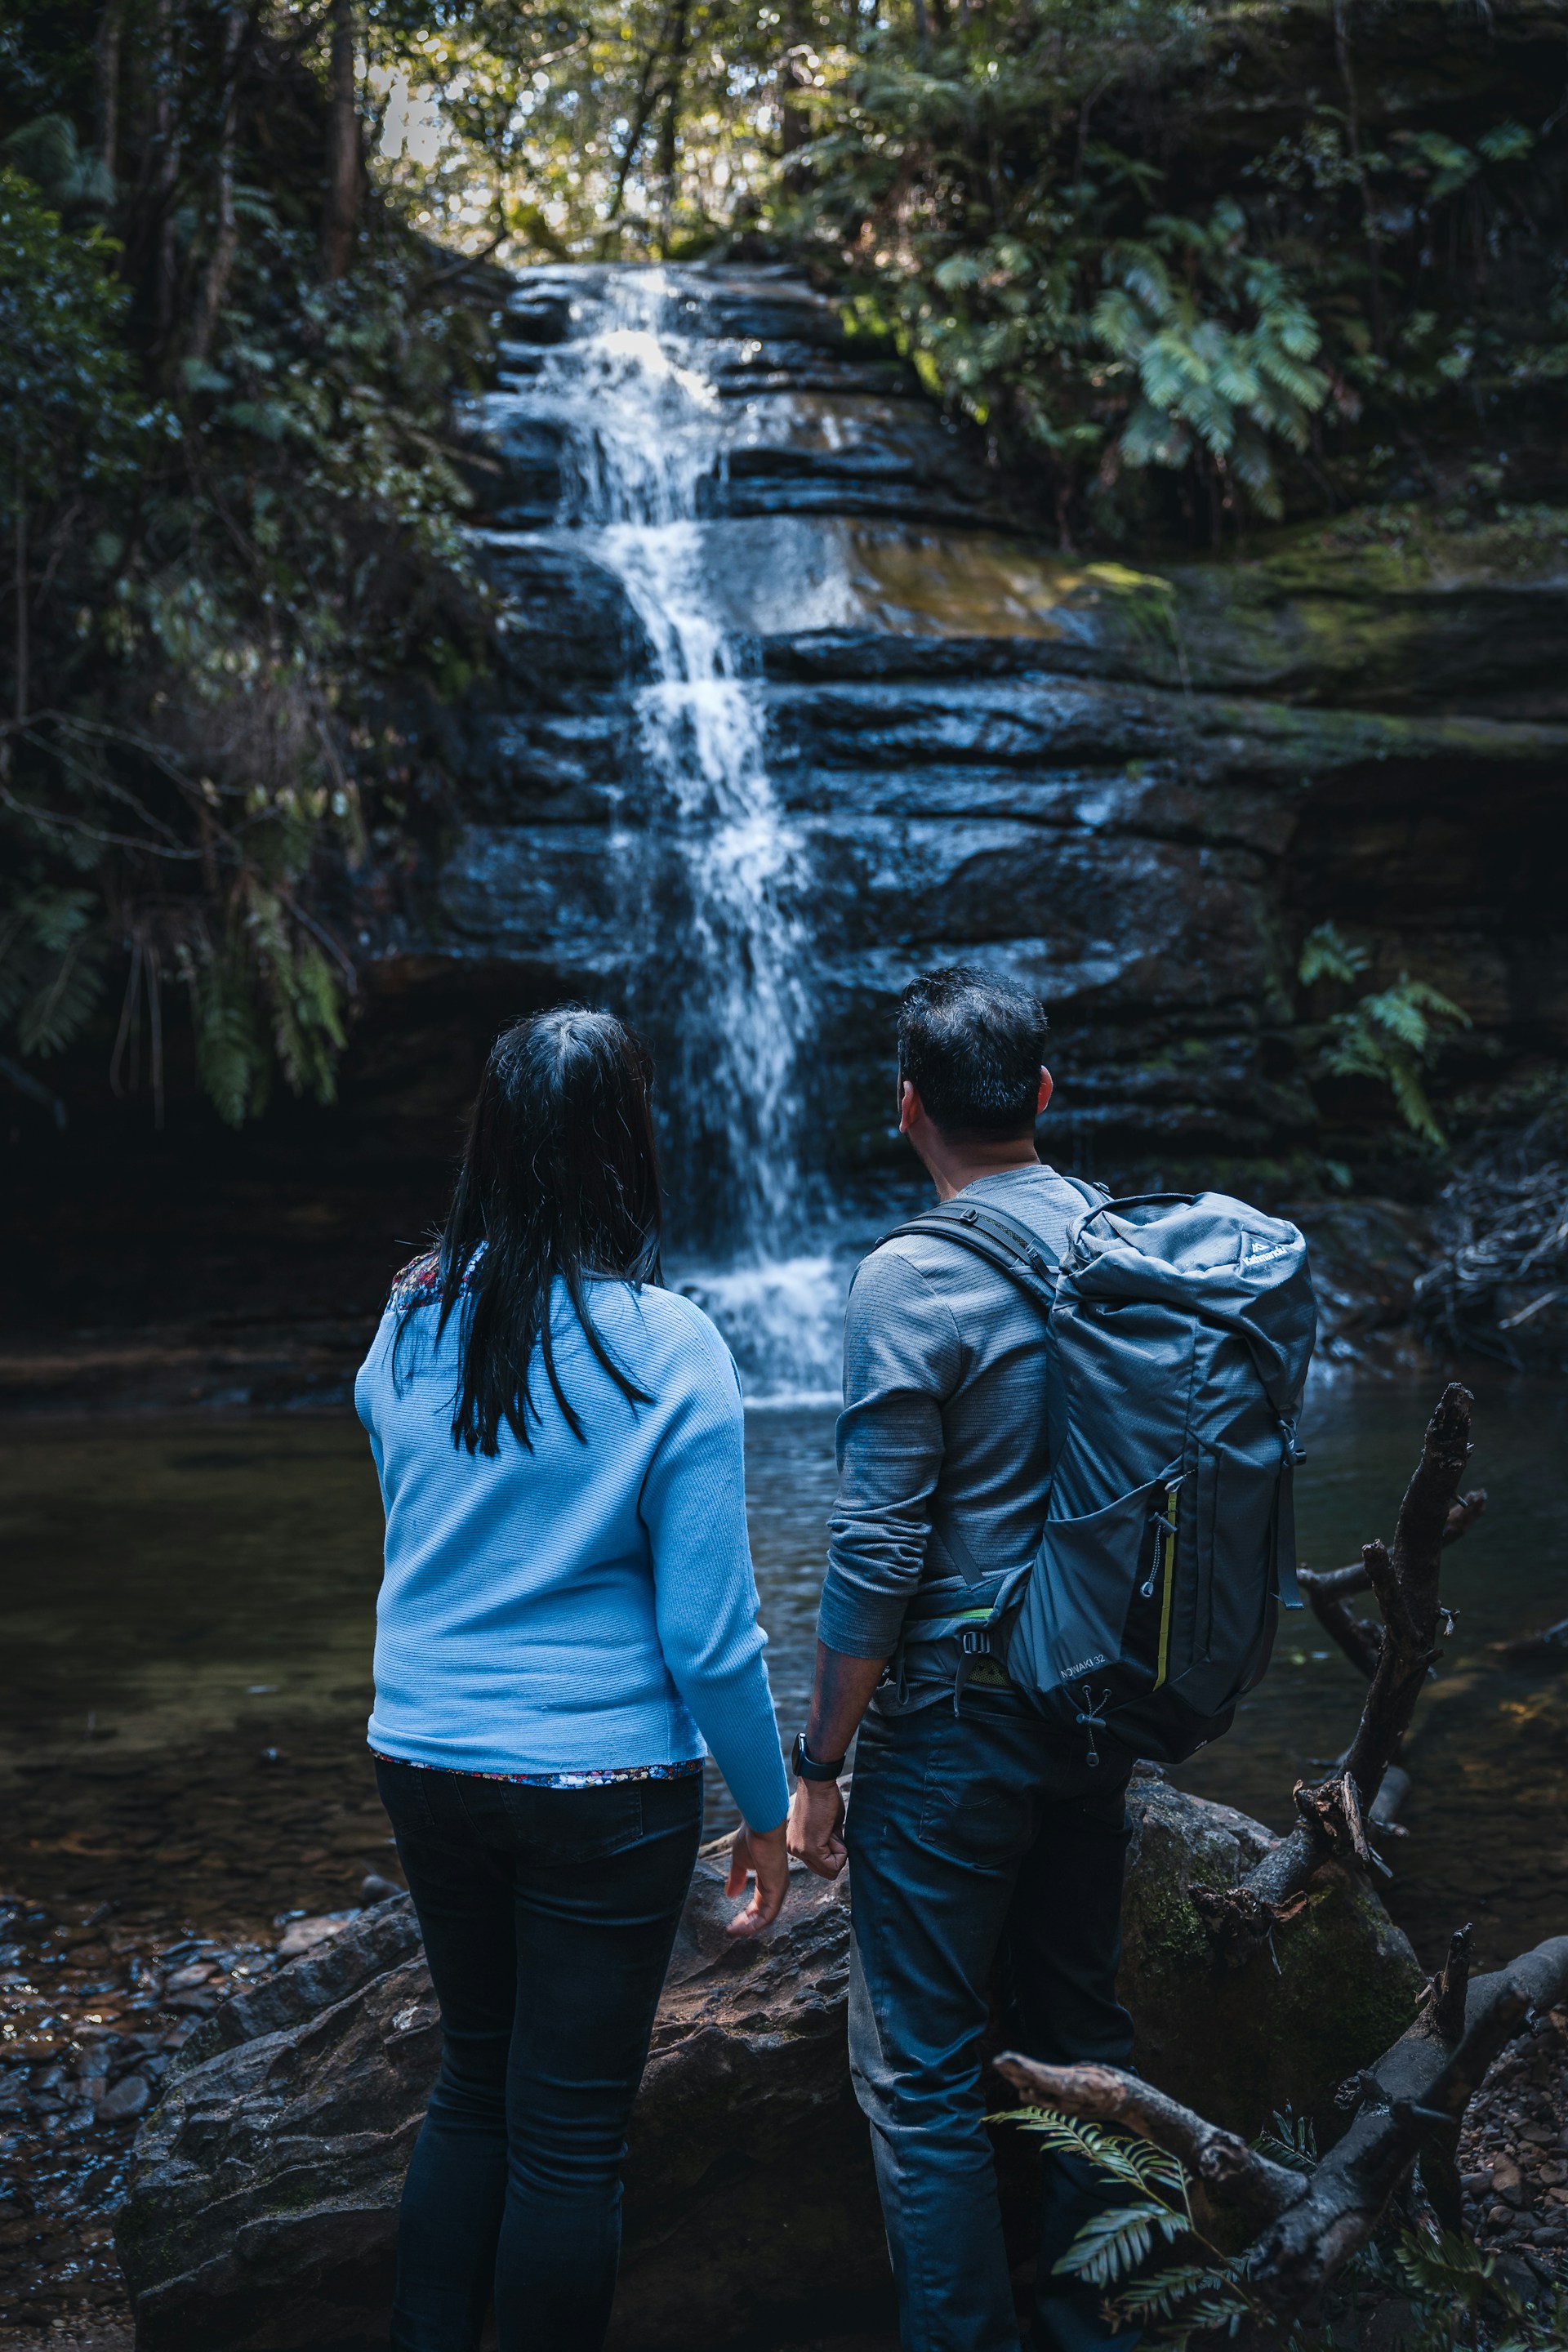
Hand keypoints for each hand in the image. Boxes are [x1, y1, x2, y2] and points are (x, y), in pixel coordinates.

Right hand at [724, 1819, 789, 1936]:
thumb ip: (737, 1878)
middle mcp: (776, 1886)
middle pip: (763, 1913)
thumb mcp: (740, 1861)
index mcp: (769, 1879)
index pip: (759, 1903)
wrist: (761, 1824)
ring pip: (766, 1918)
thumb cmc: (752, 1837)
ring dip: (749, 1926)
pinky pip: (767, 1915)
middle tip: (731, 1929)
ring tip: (733, 1930)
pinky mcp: (777, 1889)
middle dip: (746, 1923)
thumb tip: (730, 1894)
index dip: (746, 1914)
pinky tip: (739, 1926)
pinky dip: (753, 1924)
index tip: (731, 1922)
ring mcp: (778, 1888)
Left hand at [788, 1777, 845, 1878]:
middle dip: (836, 1855)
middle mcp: (793, 1850)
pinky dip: (842, 1851)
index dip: (833, 1852)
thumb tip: (837, 1859)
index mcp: (795, 1844)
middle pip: (824, 1871)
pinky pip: (834, 1865)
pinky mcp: (809, 1849)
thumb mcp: (825, 1828)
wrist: (818, 1782)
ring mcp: (800, 1850)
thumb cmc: (824, 1799)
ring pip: (830, 1871)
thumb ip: (827, 1845)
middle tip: (832, 1832)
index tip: (830, 1831)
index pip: (820, 1866)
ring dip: (839, 1852)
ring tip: (831, 1830)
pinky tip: (833, 1831)